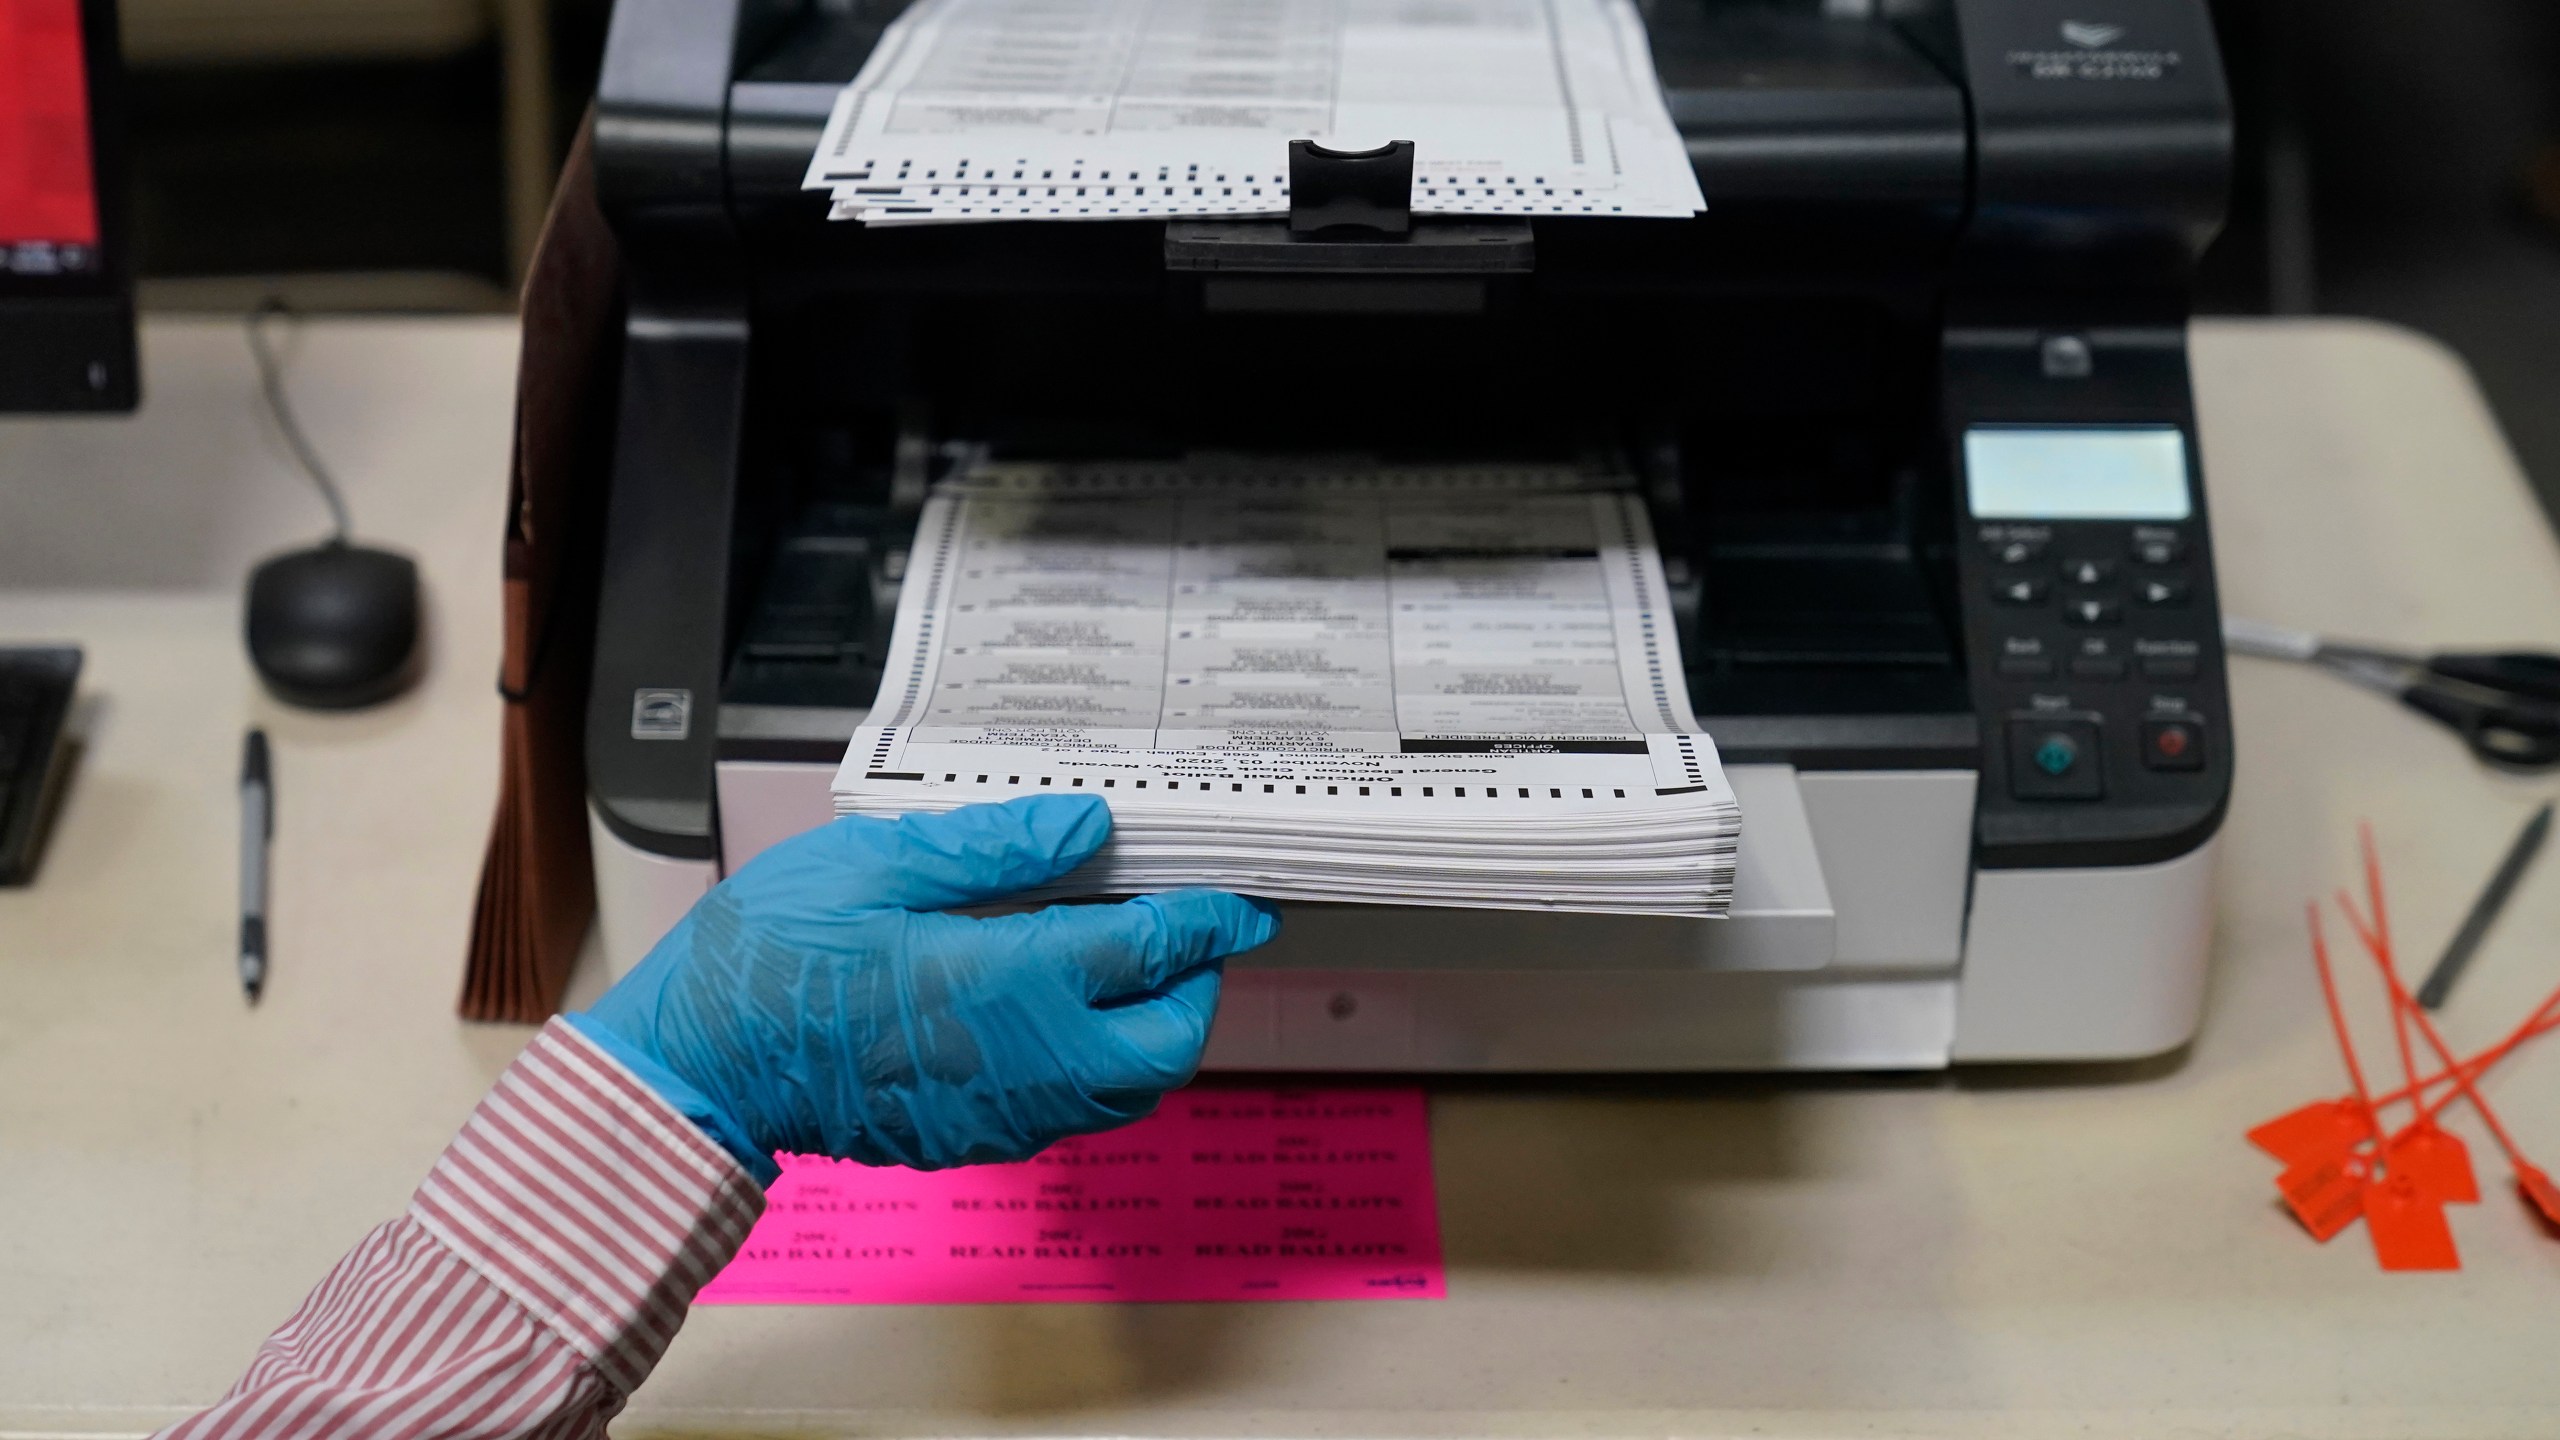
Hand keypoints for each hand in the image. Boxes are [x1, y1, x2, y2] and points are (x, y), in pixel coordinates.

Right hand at [572, 794, 1277, 1180]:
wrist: (697, 1071)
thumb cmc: (768, 962)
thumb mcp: (872, 862)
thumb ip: (992, 847)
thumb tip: (1084, 828)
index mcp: (1009, 983)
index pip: (1151, 950)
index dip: (1208, 920)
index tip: (1240, 901)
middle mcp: (1027, 1063)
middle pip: (1170, 1041)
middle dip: (1198, 986)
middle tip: (1192, 932)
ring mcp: (1005, 1112)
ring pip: (1130, 1089)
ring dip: (1153, 1031)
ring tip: (1134, 967)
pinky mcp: (976, 1138)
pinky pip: (1076, 1112)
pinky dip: (1102, 1065)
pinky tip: (1067, 1012)